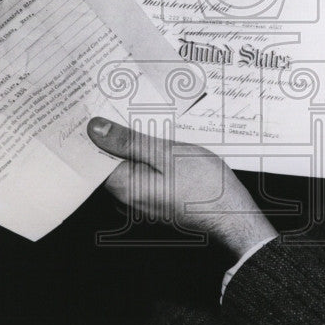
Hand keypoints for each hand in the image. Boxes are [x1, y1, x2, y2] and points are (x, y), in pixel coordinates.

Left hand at [88, 117, 276, 258]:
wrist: (231, 215)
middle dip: (114, 137)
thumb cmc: (204, 185)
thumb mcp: (166, 152)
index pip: (92, 158)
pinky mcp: (152, 203)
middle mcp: (125, 200)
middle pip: (108, 163)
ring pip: (125, 169)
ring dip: (132, 148)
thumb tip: (95, 129)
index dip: (92, 133)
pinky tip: (160, 147)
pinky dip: (144, 160)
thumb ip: (128, 141)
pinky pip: (139, 177)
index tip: (96, 111)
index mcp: (123, 187)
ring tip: (147, 126)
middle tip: (123, 110)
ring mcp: (139, 204)